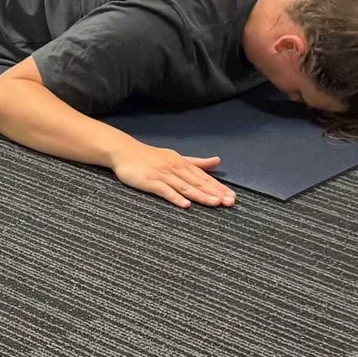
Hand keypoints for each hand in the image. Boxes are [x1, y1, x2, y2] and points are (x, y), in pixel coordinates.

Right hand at [111, 144, 234, 207]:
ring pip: (185, 187)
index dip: (219, 187)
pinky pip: (164, 190)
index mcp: (183, 164)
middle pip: (198, 183)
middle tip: (230, 202)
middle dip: (215, 193)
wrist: (125, 151)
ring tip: (215, 203)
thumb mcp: (176, 157)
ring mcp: (163, 175)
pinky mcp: (150, 181)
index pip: (204, 177)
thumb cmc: (150, 156)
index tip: (232, 196)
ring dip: (200, 195)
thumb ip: (197, 162)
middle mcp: (175, 168)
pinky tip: (185, 204)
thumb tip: (217, 161)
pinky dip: (175, 197)